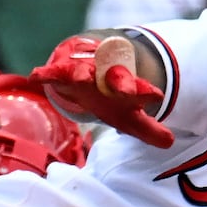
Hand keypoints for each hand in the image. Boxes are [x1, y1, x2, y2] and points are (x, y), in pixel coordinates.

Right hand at [29, 35, 173, 147]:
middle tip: (123, 89)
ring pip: (84, 71)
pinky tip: (37, 76)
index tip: (156, 95)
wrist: (87, 63)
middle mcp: (105, 75)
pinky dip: (45, 74)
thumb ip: (148, 129)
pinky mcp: (61, 68)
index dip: (146, 93)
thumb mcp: (128, 116)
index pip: (139, 90)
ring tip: (82, 78)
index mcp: (126, 87)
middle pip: (114, 77)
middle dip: (118, 82)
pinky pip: (52, 71)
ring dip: (83, 74)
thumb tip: (170, 142)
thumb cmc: (109, 98)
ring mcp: (83, 69)